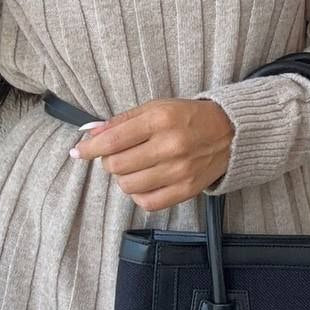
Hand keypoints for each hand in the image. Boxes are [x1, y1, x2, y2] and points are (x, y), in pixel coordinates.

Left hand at [69, 98, 234, 211]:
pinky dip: (139, 194)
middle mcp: (170, 146)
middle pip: (116, 166)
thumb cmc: (188, 117)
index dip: (89, 149)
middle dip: (107, 161)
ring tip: (133, 167)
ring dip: (123, 177)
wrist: (231, 132)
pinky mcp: (187, 190)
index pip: (112, 140)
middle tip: (115, 155)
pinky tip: (144, 181)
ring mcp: (180, 171)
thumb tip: (91, 134)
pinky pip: (148, 202)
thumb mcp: (155, 107)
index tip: (78, 152)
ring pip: (128, 186)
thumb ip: (122, 121)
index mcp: (160, 120)